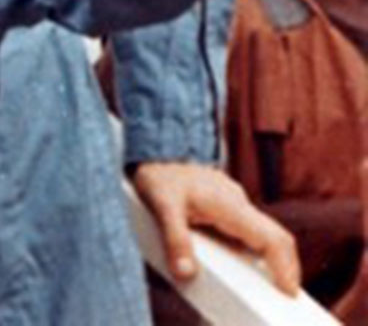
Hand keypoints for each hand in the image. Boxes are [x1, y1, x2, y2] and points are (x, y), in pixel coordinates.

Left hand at [132, 160, 300, 295]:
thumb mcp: (161, 206)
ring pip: (262, 234)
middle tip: (282, 295)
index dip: (285, 266)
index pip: (272, 238)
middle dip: (284, 267)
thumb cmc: (158, 174)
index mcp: (230, 205)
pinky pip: (247, 230)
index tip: (289, 291)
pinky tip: (237, 265)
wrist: (155, 148)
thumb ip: (175, 240)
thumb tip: (186, 273)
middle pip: (275, 238)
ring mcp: (234, 204)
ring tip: (261, 287)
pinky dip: (251, 249)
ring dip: (268, 259)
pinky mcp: (226, 206)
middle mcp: (238, 204)